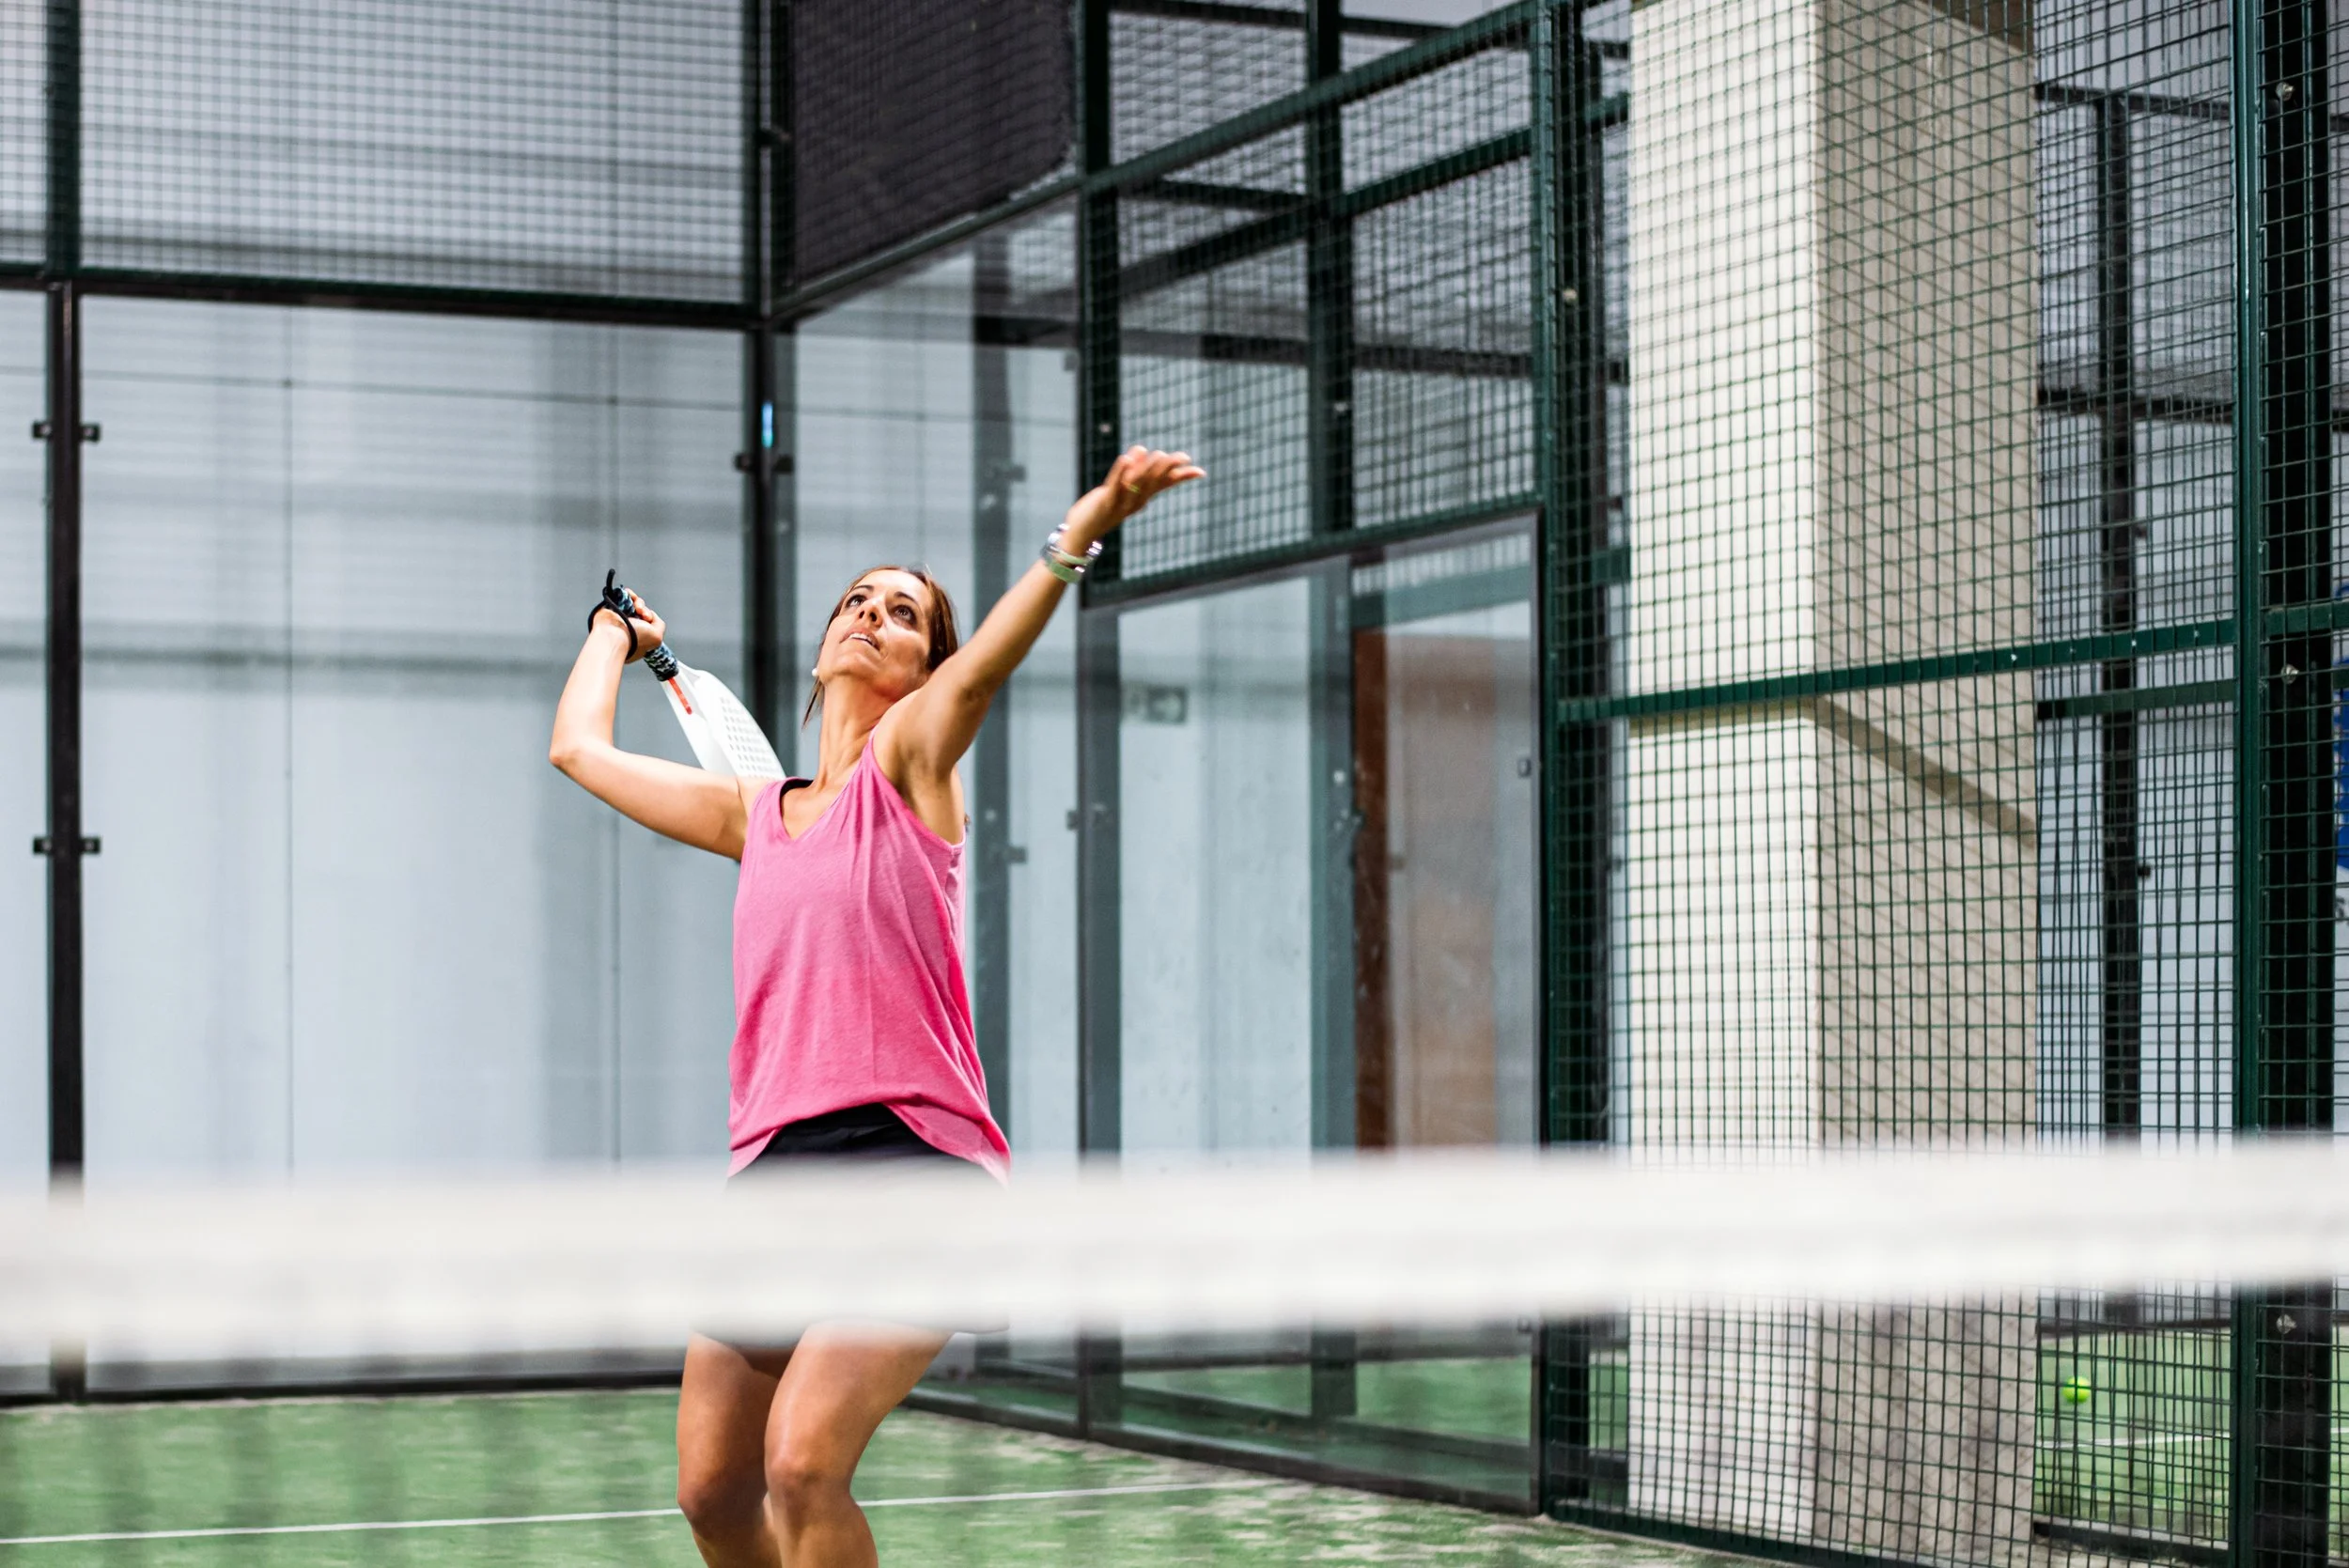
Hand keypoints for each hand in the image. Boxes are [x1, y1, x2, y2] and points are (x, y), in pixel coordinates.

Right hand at [592, 596, 664, 663]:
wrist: (614, 635)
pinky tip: (630, 597)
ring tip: (637, 609)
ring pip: (635, 603)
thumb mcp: (657, 637)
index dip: (651, 618)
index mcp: (640, 636)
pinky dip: (630, 594)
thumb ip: (659, 625)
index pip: (648, 622)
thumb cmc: (634, 638)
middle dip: (645, 611)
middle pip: (642, 611)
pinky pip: (624, 596)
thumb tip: (650, 615)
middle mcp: (631, 627)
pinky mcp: (613, 607)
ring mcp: (622, 617)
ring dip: (639, 603)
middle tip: (643, 616)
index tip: (648, 620)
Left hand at [1061, 446, 1204, 548]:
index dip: (1182, 477)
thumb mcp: (1121, 489)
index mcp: (1143, 498)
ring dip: (1148, 468)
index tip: (1200, 472)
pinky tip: (1125, 458)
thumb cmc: (1103, 507)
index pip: (1165, 485)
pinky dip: (1120, 472)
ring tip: (1158, 454)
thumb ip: (1132, 471)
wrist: (1082, 531)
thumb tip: (1141, 449)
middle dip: (1167, 469)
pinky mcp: (1105, 502)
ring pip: (1138, 484)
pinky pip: (1114, 485)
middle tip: (1182, 457)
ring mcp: (1121, 503)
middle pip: (1154, 482)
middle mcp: (1136, 502)